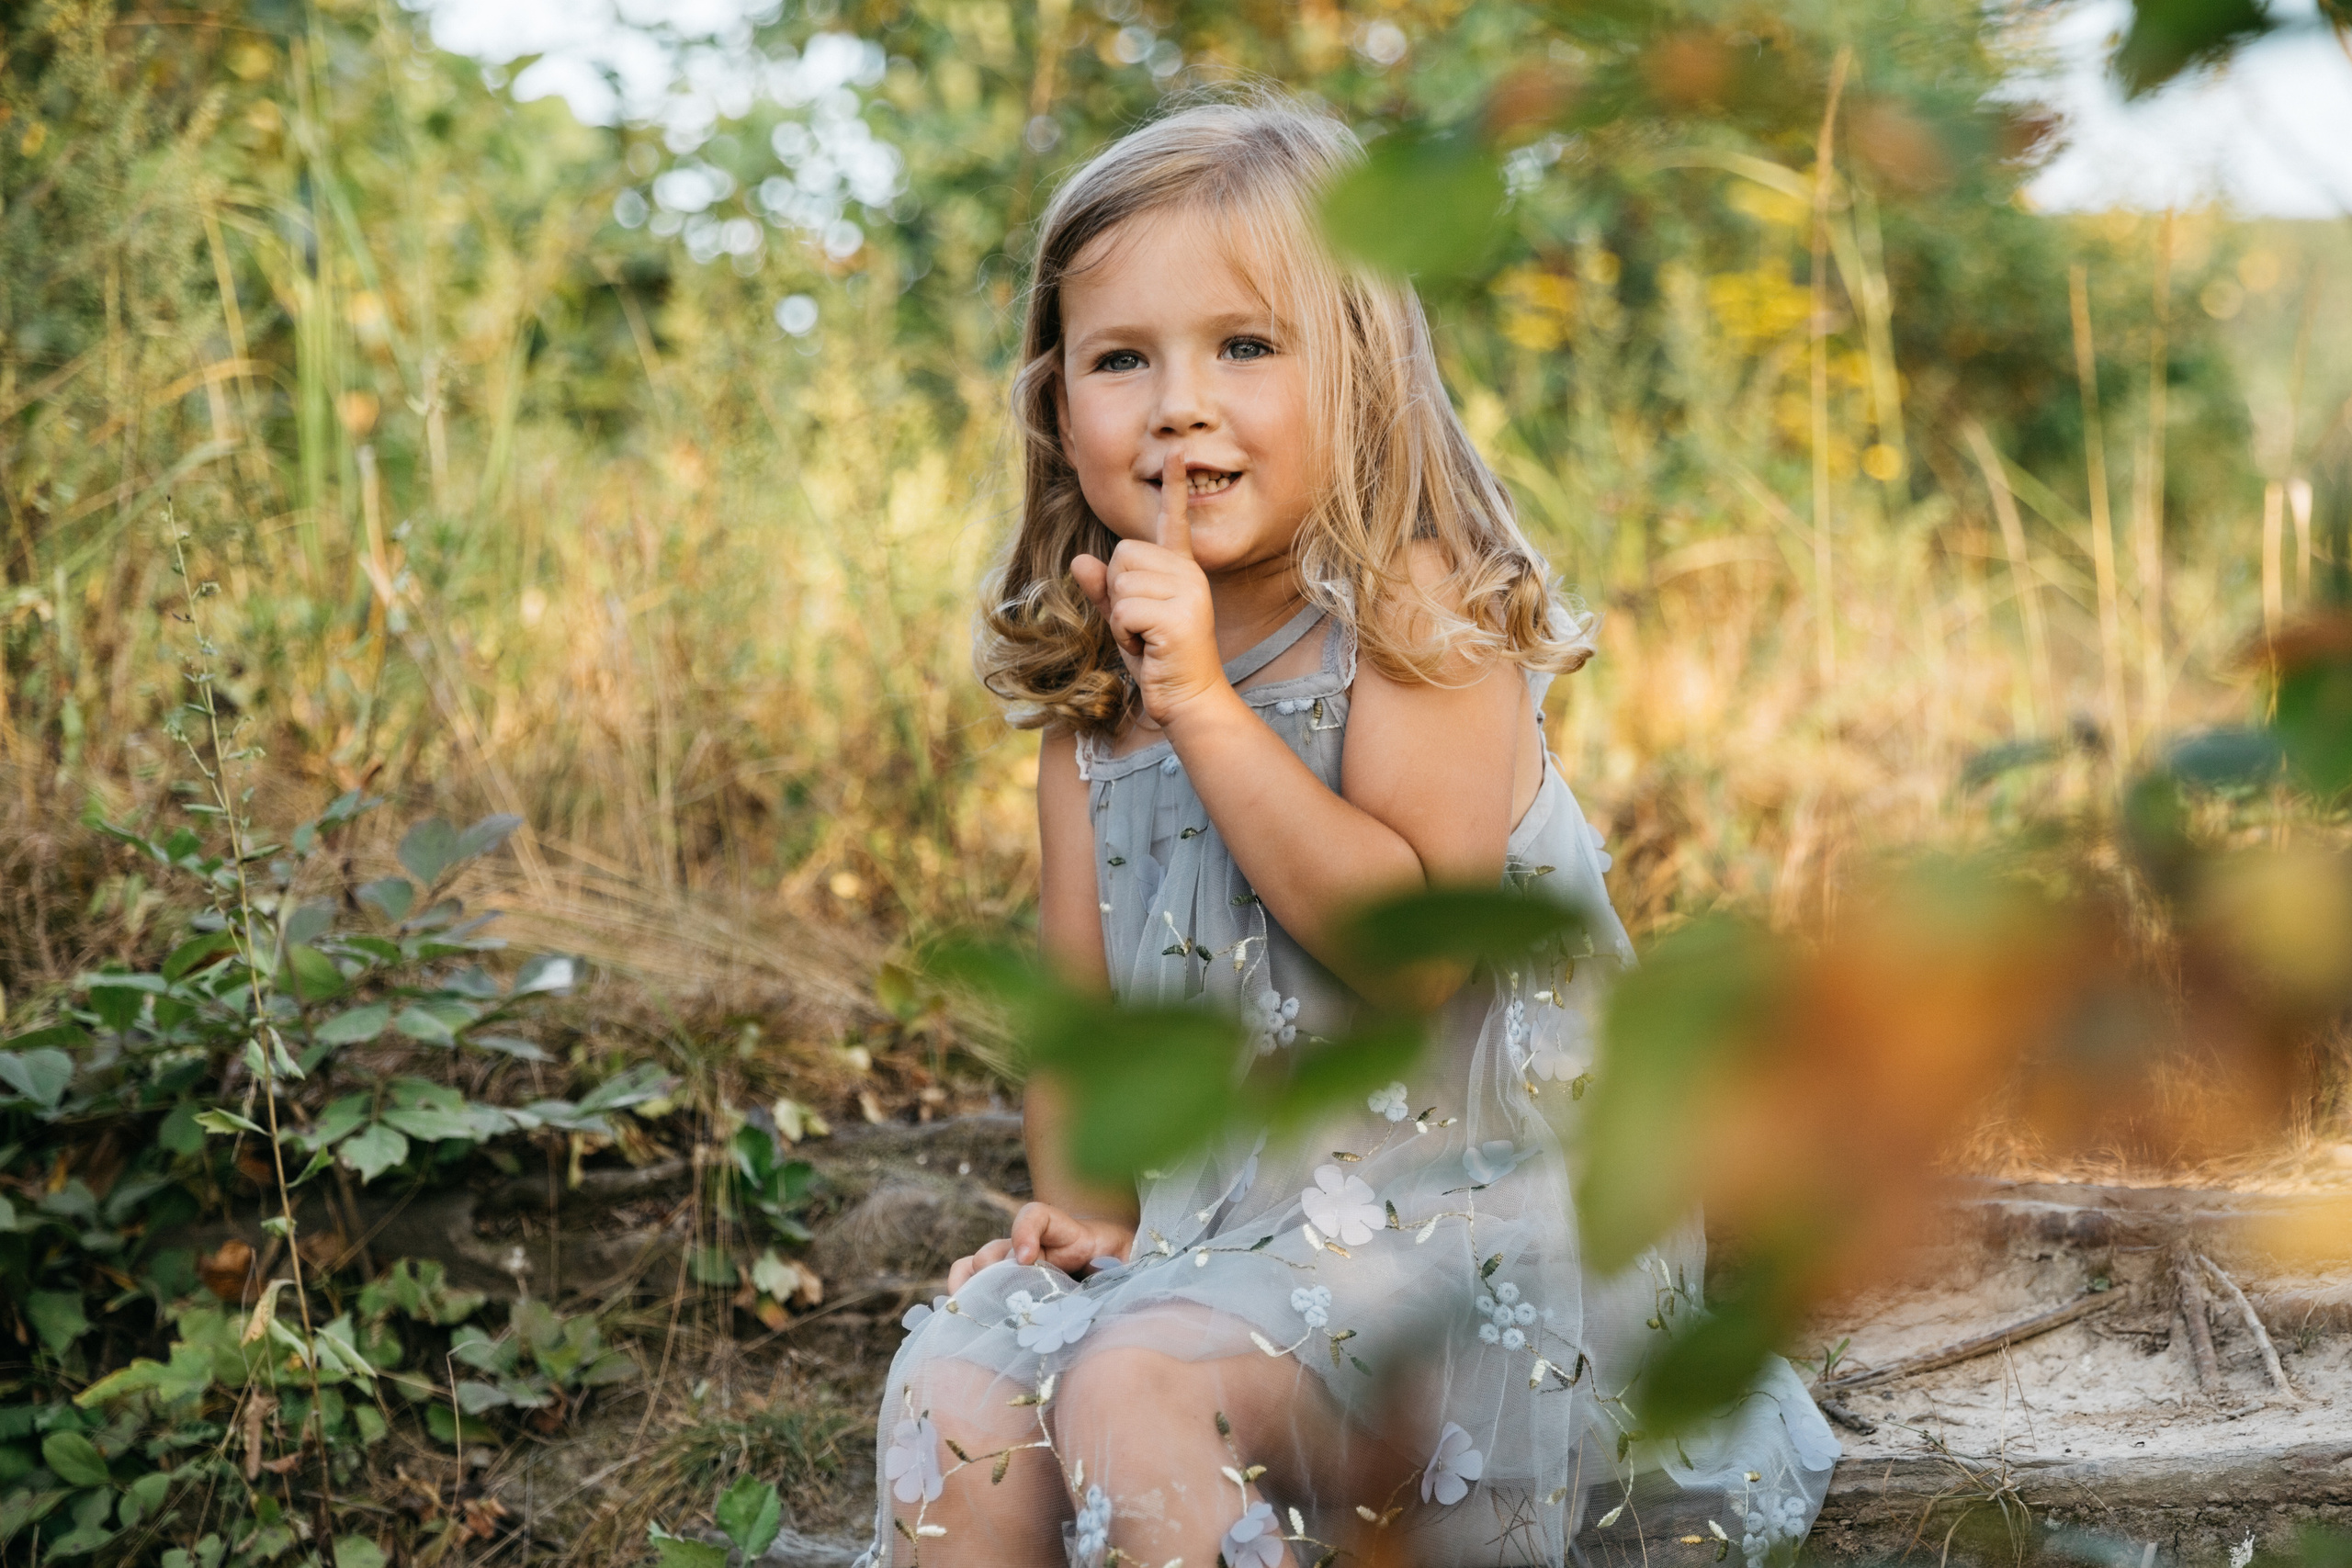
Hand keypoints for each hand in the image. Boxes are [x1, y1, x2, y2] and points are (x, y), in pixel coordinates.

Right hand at [945, 1202, 1135, 1292]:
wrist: (1108, 1267)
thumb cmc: (1119, 1262)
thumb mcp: (1128, 1256)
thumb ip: (1127, 1259)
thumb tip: (1125, 1269)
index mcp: (1062, 1235)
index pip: (1034, 1216)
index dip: (1024, 1231)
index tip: (1027, 1257)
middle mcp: (1029, 1248)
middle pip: (995, 1250)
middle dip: (994, 1273)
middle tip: (1002, 1300)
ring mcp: (1011, 1267)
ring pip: (975, 1266)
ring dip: (972, 1286)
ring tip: (976, 1311)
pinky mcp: (1002, 1288)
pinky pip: (967, 1284)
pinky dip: (961, 1298)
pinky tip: (964, 1320)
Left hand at [1070, 449, 1227, 729]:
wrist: (1188, 699)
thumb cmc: (1159, 659)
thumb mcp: (1124, 620)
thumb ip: (1104, 590)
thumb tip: (1079, 561)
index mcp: (1180, 570)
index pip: (1172, 522)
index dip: (1173, 488)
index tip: (1174, 453)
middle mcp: (1188, 573)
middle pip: (1122, 555)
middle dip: (1118, 592)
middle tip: (1143, 625)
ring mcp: (1187, 592)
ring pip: (1120, 582)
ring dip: (1120, 617)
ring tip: (1147, 637)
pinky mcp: (1179, 615)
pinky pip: (1123, 608)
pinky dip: (1124, 633)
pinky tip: (1148, 646)